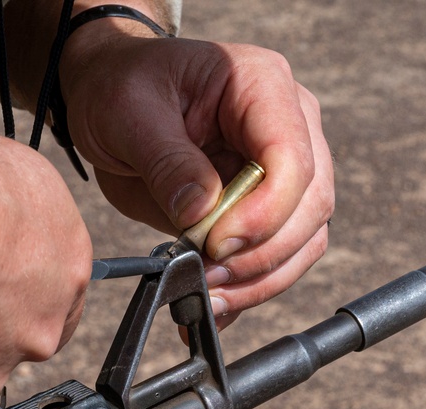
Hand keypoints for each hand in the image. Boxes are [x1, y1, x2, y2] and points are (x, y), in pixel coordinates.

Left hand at [60, 30, 333, 327]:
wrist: (114, 99)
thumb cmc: (123, 88)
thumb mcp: (128, 112)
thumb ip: (167, 161)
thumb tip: (201, 214)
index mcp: (262, 85)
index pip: (292, 158)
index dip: (263, 212)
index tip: (214, 243)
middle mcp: (291, 125)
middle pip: (311, 206)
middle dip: (261, 254)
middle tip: (205, 275)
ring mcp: (286, 169)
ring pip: (305, 240)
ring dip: (259, 280)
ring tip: (205, 296)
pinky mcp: (269, 208)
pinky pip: (279, 258)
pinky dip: (248, 289)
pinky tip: (213, 306)